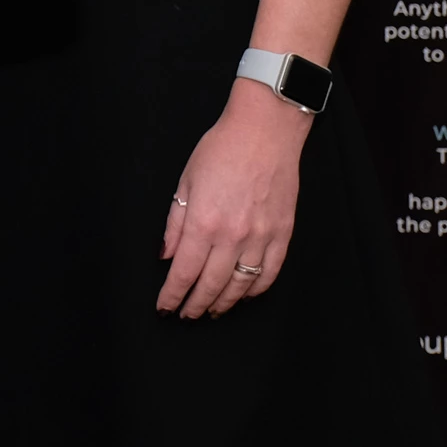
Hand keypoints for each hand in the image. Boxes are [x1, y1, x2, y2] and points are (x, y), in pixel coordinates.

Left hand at [157, 80, 313, 317]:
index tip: (164, 307)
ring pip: (240, 286)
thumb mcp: (186, 181)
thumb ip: (175, 224)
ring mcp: (261, 238)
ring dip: (224, 303)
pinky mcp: (282, 234)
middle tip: (186, 315)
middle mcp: (233, 236)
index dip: (172, 295)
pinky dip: (255, 290)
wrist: (265, 131)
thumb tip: (166, 256)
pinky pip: (269, 273)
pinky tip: (244, 295)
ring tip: (211, 311)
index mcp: (203, 222)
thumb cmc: (221, 149)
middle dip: (195, 305)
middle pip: (211, 285)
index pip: (183, 273)